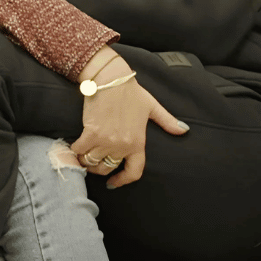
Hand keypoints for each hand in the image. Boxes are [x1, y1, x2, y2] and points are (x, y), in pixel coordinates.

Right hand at [71, 57, 189, 188]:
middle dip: (99, 167)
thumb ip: (167, 121)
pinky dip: (76, 150)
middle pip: (106, 168)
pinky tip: (76, 146)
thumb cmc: (131, 91)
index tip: (113, 182)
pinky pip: (80, 151)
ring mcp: (107, 140)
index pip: (134, 172)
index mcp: (138, 142)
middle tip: (94, 161)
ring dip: (86, 160)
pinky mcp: (91, 133)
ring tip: (84, 154)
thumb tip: (184, 130)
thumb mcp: (152, 107)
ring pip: (91, 162)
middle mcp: (123, 145)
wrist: (111, 78)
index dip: (122, 181)